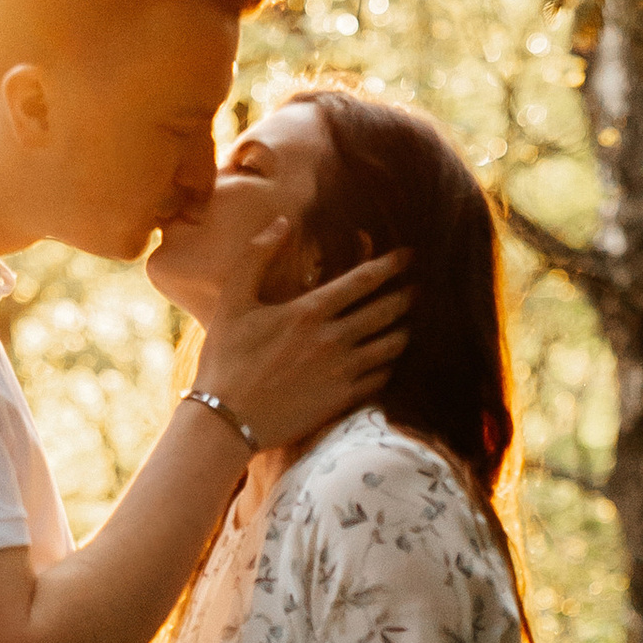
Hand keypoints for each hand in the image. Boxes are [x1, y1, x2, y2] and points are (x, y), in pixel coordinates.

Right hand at [197, 223, 409, 448]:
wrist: (226, 420)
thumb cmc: (225, 359)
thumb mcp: (232, 300)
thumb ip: (256, 256)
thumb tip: (282, 222)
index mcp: (309, 311)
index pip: (363, 281)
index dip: (390, 265)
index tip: (407, 256)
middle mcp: (332, 339)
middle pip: (385, 311)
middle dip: (406, 296)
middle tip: (418, 288)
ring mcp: (341, 371)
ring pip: (390, 346)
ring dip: (404, 331)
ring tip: (409, 324)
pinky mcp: (341, 400)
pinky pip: (380, 379)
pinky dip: (391, 366)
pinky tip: (390, 361)